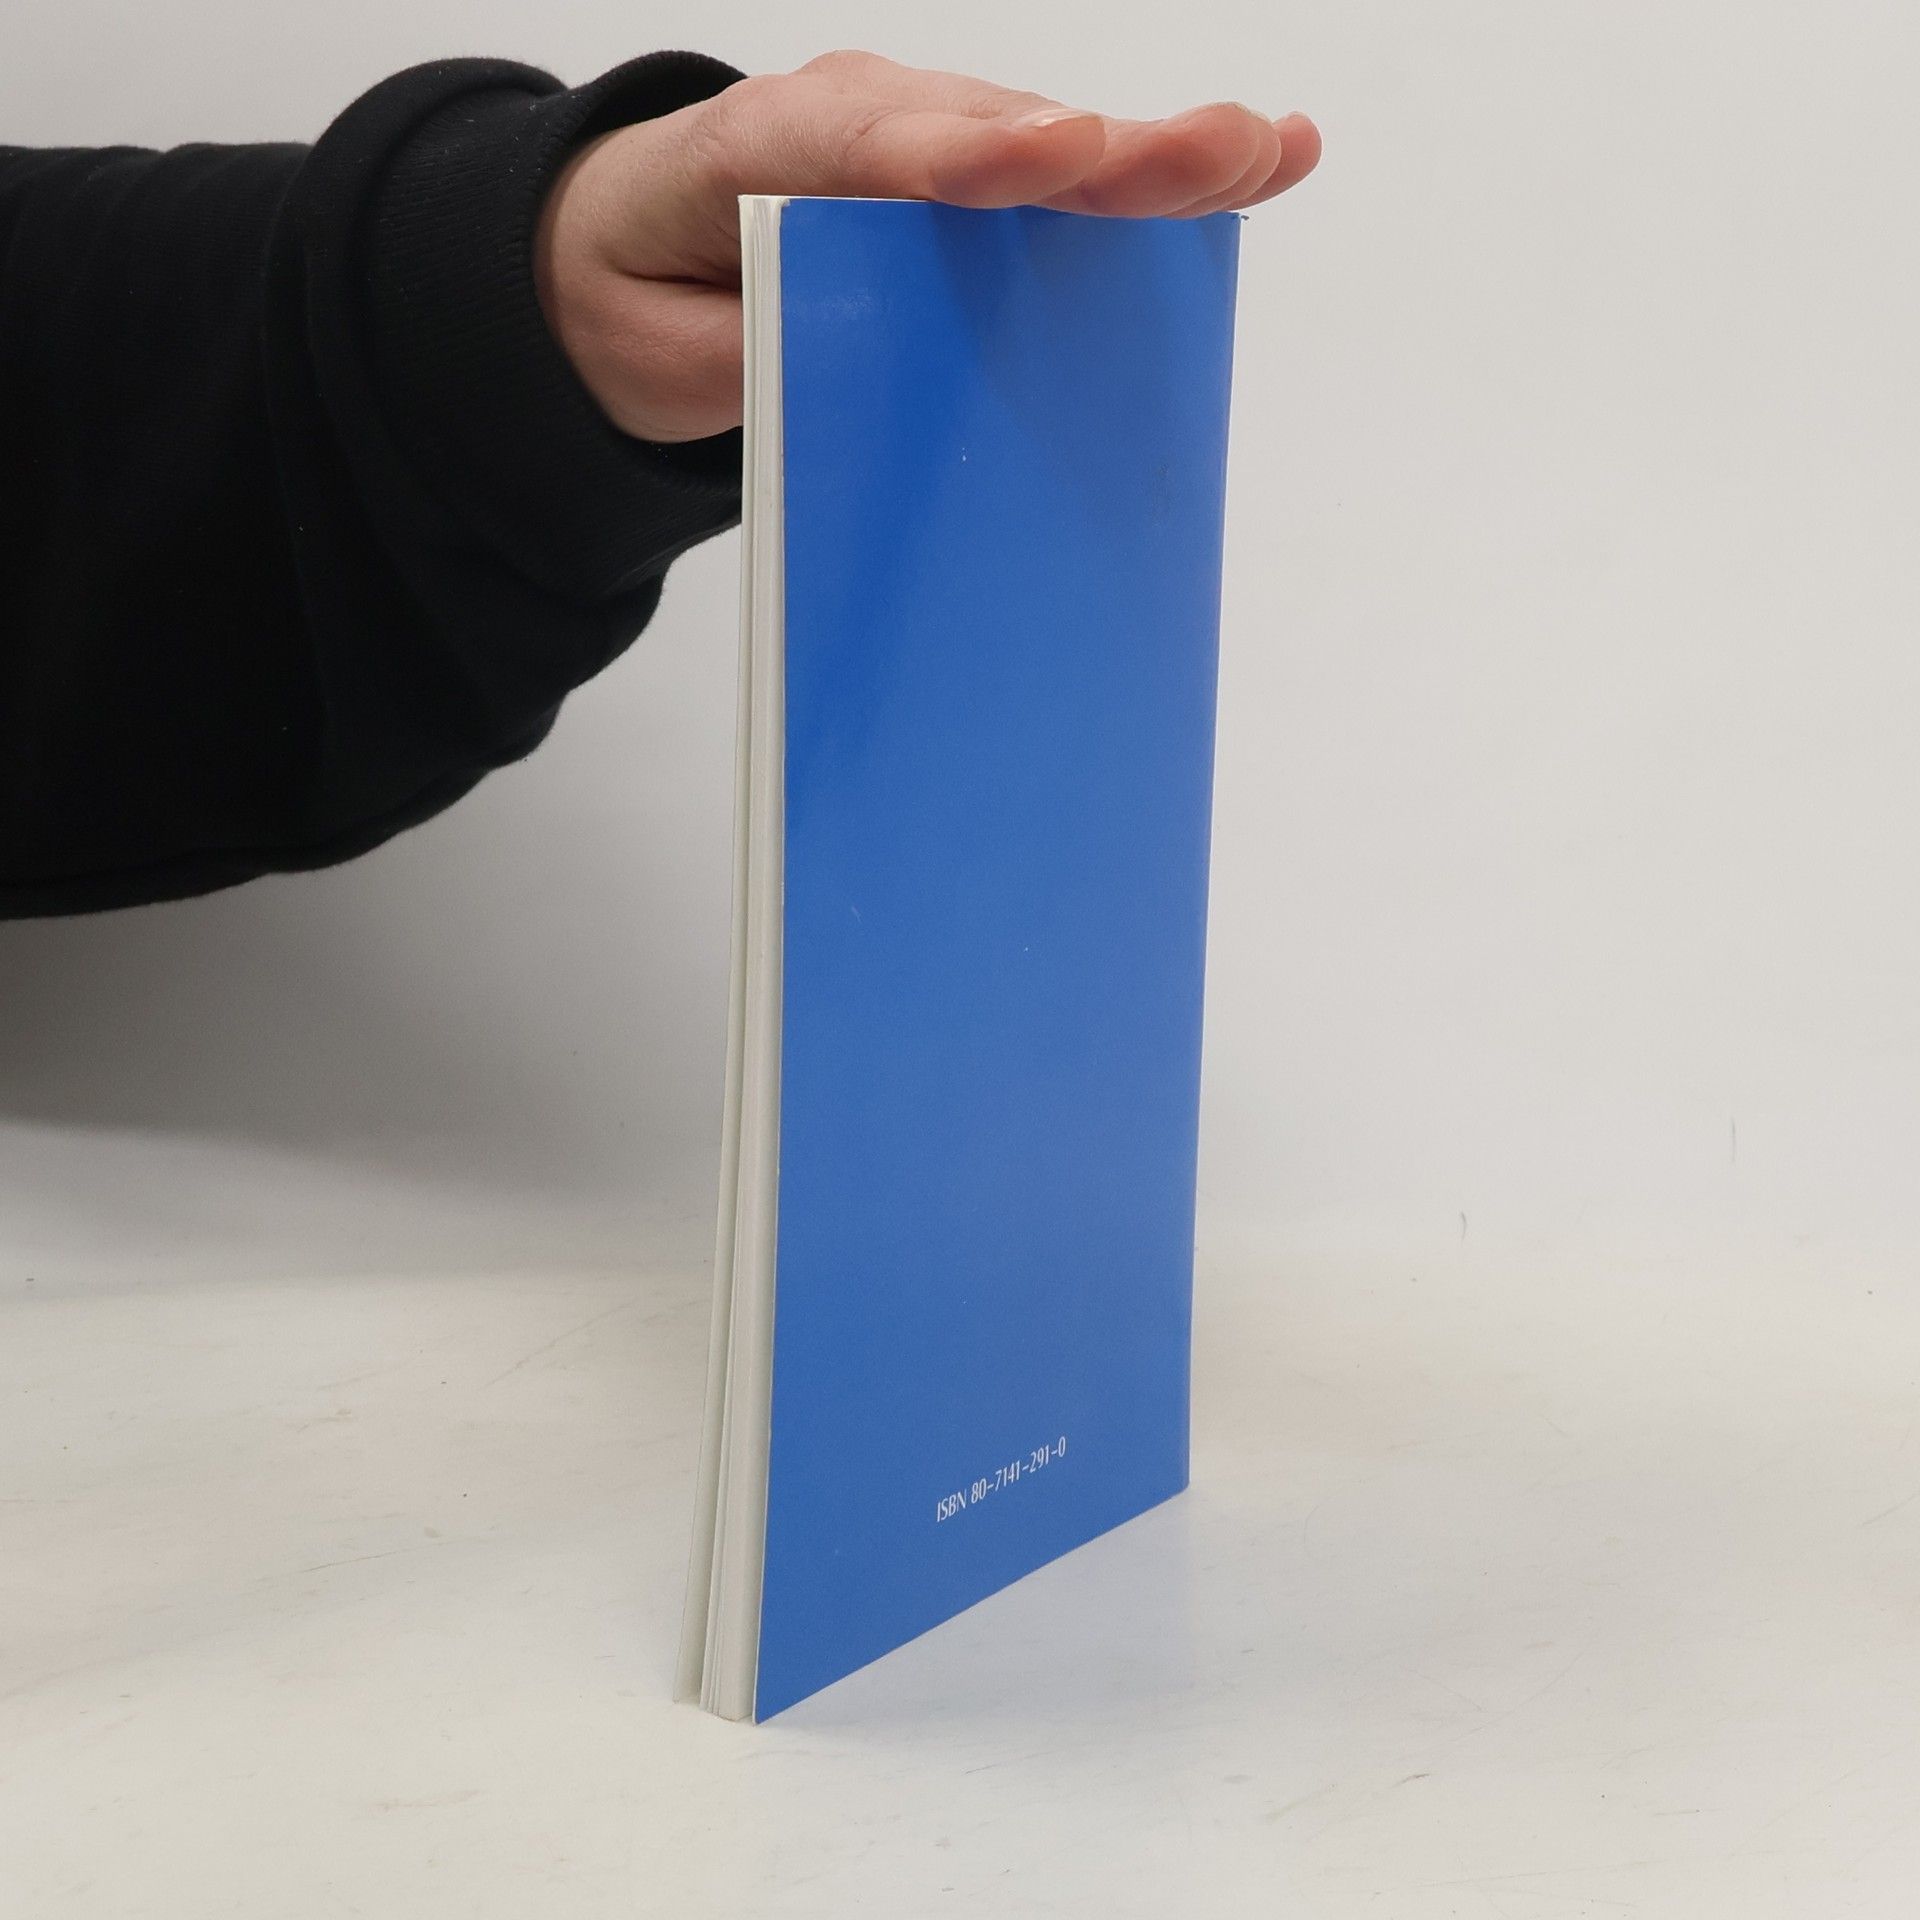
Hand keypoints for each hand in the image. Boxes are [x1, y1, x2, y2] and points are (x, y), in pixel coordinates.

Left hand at [535, 51, 1320, 442]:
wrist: (620, 254)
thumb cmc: (642, 295)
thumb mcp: (665, 350)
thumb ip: (757, 352)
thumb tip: (868, 371)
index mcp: (767, 149)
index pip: (879, 149)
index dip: (977, 155)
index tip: (1064, 155)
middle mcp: (861, 121)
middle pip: (996, 134)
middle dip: (1112, 153)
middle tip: (1222, 152)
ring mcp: (921, 141)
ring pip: (1044, 149)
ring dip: (1158, 159)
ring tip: (1271, 156)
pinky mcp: (962, 175)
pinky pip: (1055, 181)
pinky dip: (1145, 182)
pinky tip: (1247, 170)